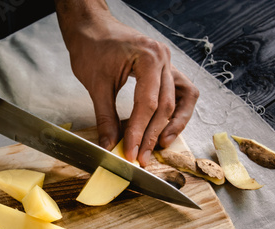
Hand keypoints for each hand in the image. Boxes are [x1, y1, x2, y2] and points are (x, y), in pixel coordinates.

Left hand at [55, 1, 198, 165]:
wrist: (91, 27)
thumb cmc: (91, 47)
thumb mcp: (95, 85)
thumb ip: (105, 117)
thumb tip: (109, 145)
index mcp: (148, 58)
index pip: (148, 104)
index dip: (139, 132)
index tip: (131, 152)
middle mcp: (163, 59)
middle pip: (166, 105)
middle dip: (153, 134)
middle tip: (142, 156)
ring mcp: (167, 63)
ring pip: (182, 99)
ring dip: (173, 124)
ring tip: (161, 145)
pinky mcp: (165, 69)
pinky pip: (180, 92)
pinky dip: (176, 111)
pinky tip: (165, 126)